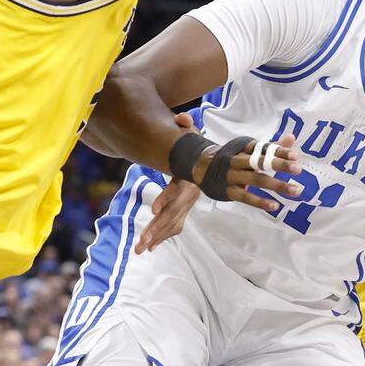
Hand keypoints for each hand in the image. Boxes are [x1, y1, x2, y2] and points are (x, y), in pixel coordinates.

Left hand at [139, 113, 201, 253]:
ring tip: (141, 248)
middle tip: (142, 242)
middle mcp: (192, 194)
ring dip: (157, 236)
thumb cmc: (203, 151)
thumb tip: (181, 117)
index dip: (167, 198)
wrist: (223, 168)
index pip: (179, 189)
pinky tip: (149, 247)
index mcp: (192, 178)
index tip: (155, 209)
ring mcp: (190, 205)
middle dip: (157, 228)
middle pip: (174, 213)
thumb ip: (187, 126)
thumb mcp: (195, 136)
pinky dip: (163, 236)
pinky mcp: (186, 210)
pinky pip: (175, 226)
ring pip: (173, 223)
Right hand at [189, 125, 303, 210]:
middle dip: (278, 165)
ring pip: (255, 180)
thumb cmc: (233, 157)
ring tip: (296, 190)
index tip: (295, 155)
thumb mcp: (249, 150)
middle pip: (259, 161)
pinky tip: (275, 206)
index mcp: (244, 147)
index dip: (279, 150)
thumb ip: (271, 147)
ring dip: (276, 185)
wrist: (200, 167)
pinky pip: (246, 197)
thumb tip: (292, 138)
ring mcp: (231, 176)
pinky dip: (261, 202)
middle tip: (298, 169)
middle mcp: (237, 160)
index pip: (263, 147)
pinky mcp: (228, 191)